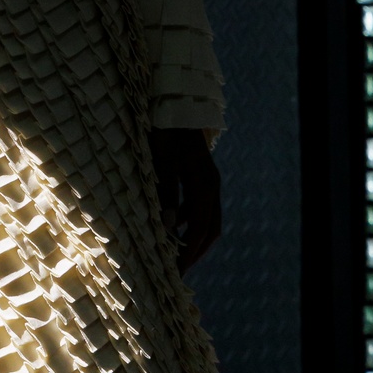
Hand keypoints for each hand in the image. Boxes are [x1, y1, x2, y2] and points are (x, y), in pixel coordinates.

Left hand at [149, 128, 221, 272]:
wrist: (174, 100)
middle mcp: (211, 184)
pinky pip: (197, 206)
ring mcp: (207, 180)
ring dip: (191, 237)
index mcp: (204, 183)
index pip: (200, 228)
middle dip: (194, 251)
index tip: (177, 272)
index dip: (189, 252)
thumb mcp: (161, 157)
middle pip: (209, 228)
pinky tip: (170, 224)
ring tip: (172, 253)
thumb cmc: (165, 127)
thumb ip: (166, 191)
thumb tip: (168, 227)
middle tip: (177, 271)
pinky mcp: (199, 175)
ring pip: (205, 218)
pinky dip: (186, 220)